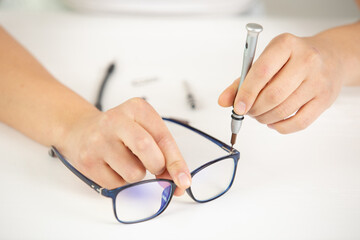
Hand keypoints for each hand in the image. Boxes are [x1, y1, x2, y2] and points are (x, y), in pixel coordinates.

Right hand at [58, 97, 190, 195]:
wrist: (81, 130)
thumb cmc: (119, 131)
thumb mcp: (144, 128)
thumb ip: (164, 151)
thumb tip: (179, 181)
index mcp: (136, 108)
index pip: (163, 137)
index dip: (177, 162)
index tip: (183, 179)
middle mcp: (115, 121)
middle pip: (147, 150)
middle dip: (158, 166)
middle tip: (154, 166)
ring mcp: (99, 141)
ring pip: (134, 173)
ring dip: (137, 174)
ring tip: (126, 161)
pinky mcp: (88, 161)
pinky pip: (117, 184)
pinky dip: (120, 180)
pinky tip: (113, 166)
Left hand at [219, 33, 342, 133]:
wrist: (330, 57)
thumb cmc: (291, 60)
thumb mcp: (266, 61)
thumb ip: (242, 81)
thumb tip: (223, 101)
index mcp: (286, 45)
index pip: (262, 71)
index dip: (247, 93)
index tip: (237, 107)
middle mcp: (306, 60)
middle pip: (273, 94)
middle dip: (254, 109)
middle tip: (248, 111)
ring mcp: (318, 80)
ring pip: (284, 110)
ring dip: (264, 118)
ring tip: (259, 115)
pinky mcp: (325, 99)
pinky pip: (299, 122)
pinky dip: (281, 127)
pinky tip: (273, 122)